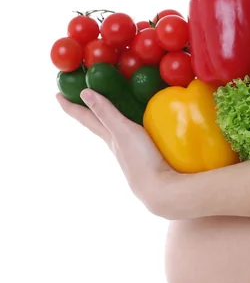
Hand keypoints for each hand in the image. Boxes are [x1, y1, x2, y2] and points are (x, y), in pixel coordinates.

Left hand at [56, 88, 180, 218]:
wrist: (160, 189)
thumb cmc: (141, 160)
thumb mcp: (122, 131)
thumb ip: (106, 112)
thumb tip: (84, 92)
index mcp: (109, 137)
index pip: (86, 118)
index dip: (71, 107)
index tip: (57, 94)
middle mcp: (117, 145)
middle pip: (98, 125)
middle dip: (89, 111)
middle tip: (82, 97)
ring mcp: (131, 153)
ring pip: (115, 132)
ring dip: (110, 119)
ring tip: (110, 108)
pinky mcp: (146, 157)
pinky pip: (132, 137)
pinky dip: (130, 127)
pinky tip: (140, 128)